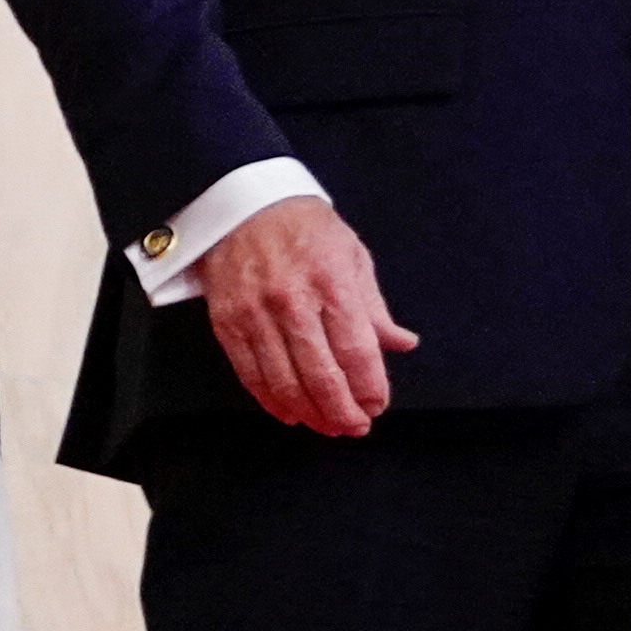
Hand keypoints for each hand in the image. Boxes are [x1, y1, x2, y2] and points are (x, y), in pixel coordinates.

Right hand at [196, 195, 419, 435]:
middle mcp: (292, 301)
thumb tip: (402, 344)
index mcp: (331, 282)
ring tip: (328, 426)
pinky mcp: (227, 323)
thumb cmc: (305, 228)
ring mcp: (255, 314)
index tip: (377, 405)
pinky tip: (292, 413)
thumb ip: (374, 307)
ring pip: (284, 382)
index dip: (369, 387)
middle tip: (355, 426)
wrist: (242, 203)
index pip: (356, 350)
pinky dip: (272, 402)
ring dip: (310, 413)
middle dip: (343, 411)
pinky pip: (251, 375)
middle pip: (321, 375)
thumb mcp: (351, 255)